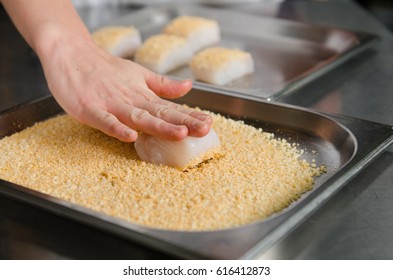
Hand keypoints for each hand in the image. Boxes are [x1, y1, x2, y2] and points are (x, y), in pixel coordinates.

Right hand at [40, 39, 211, 141]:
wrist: (72, 55)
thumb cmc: (106, 69)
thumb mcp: (139, 75)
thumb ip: (163, 85)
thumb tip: (189, 87)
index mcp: (143, 95)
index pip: (171, 108)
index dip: (190, 116)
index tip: (209, 124)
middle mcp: (132, 100)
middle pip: (161, 114)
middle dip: (184, 123)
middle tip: (204, 130)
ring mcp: (112, 105)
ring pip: (139, 118)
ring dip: (159, 126)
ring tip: (180, 133)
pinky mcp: (91, 109)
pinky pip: (105, 121)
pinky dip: (117, 128)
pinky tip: (130, 136)